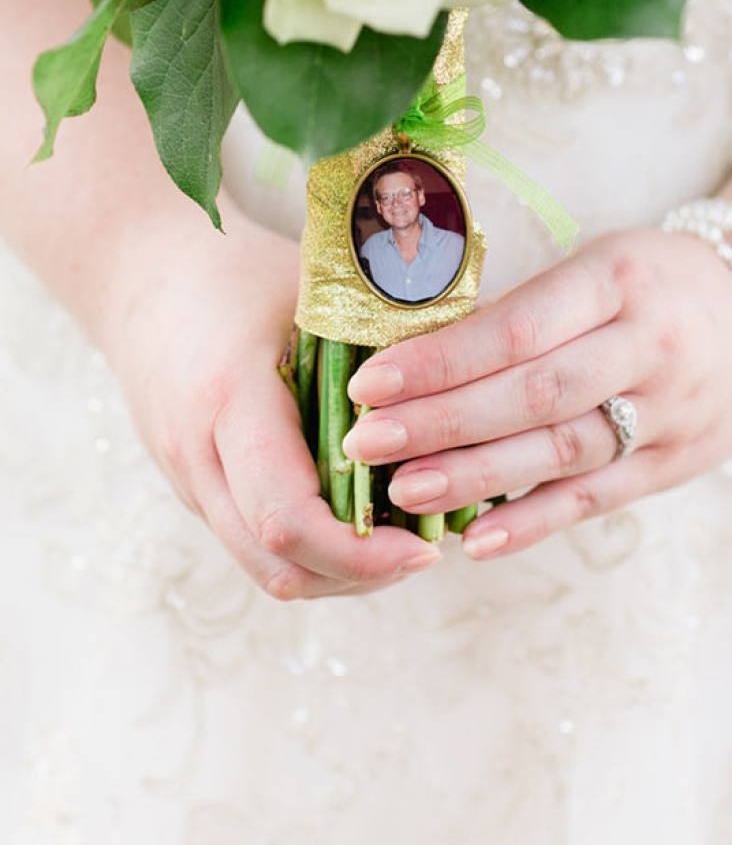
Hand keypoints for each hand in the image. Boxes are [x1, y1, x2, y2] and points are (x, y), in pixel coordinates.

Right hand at [100, 200, 441, 598]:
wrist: (140, 274)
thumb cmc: (235, 270)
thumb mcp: (313, 293)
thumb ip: (384, 337)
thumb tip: (478, 366)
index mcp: (230, 399)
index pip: (290, 518)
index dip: (363, 552)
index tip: (427, 544)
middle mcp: (198, 454)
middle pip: (279, 564)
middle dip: (361, 574)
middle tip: (426, 547)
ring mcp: (187, 479)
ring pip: (265, 567)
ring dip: (337, 571)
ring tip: (400, 536)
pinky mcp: (192, 486)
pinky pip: (252, 542)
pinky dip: (310, 547)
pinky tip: (356, 514)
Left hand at [344, 224, 731, 559]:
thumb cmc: (652, 281)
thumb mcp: (596, 266)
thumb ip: (521, 308)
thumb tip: (417, 346)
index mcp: (617, 280)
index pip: (519, 327)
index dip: (441, 360)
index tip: (371, 383)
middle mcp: (647, 346)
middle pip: (533, 394)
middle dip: (441, 422)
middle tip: (366, 444)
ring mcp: (667, 412)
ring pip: (561, 452)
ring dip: (475, 477)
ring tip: (404, 491)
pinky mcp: (674, 463)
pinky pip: (597, 498)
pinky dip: (533, 521)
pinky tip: (475, 539)